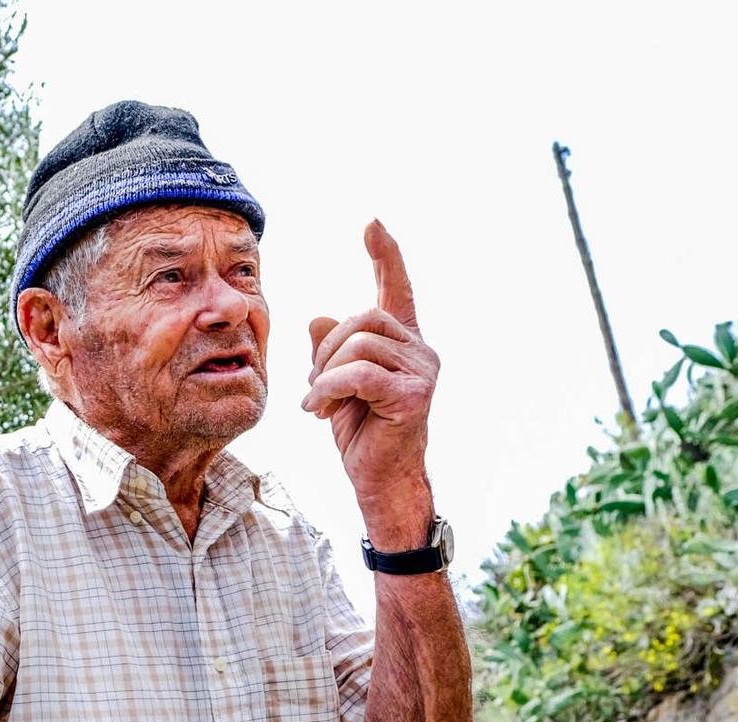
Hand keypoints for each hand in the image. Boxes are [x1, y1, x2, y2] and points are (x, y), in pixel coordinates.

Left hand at [301, 220, 440, 547]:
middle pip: (362, 318)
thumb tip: (318, 318)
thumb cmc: (361, 434)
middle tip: (315, 388)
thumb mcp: (335, 386)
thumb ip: (330, 352)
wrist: (380, 481)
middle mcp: (421, 350)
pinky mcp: (413, 395)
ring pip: (357, 344)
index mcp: (403, 343)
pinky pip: (357, 373)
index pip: (396, 289)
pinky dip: (327, 390)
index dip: (385, 256)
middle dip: (326, 350)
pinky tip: (318, 412)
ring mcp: (423, 371)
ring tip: (319, 404)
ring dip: (324, 375)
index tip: (372, 223)